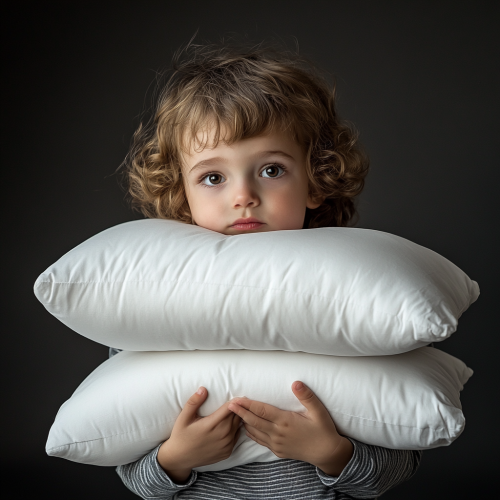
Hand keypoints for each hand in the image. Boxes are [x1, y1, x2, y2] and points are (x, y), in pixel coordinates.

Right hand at [157, 387, 240, 482]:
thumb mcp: (183, 418)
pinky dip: (236, 428)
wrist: (180, 459)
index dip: (234, 400)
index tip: (236, 395)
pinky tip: (232, 423)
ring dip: (238, 417)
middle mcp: (221, 435)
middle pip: (236, 416)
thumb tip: (203, 389)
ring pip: (238, 425)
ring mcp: (226, 445)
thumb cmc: (181, 435)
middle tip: (239, 400)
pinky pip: (237, 436)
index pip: (229, 408)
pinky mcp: (228, 452)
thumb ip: (194, 402)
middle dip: (237, 407)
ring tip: (237, 410)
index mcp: (211, 425)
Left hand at [228, 381, 352, 476]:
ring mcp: (277, 444)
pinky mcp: (278, 451)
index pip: (262, 411)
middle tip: (228, 405)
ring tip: (234, 414)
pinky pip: (261, 441)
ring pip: (255, 432)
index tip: (237, 399)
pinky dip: (252, 433)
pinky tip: (247, 428)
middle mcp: (278, 433)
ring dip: (244, 423)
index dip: (248, 405)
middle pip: (254, 421)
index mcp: (286, 421)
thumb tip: (296, 383)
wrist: (327, 453)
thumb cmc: (323, 430)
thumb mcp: (318, 411)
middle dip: (240, 413)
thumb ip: (306, 396)